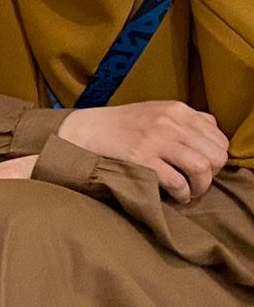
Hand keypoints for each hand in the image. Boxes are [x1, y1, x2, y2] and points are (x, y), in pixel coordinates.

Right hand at [58, 101, 228, 202]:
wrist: (86, 130)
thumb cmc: (123, 125)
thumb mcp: (158, 112)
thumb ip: (186, 122)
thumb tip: (214, 141)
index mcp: (178, 110)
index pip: (220, 139)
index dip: (215, 158)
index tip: (202, 167)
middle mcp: (171, 121)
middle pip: (216, 155)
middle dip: (211, 174)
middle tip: (196, 181)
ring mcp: (156, 139)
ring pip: (202, 168)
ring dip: (199, 187)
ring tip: (188, 191)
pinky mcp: (142, 158)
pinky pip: (177, 182)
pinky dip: (181, 194)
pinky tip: (174, 196)